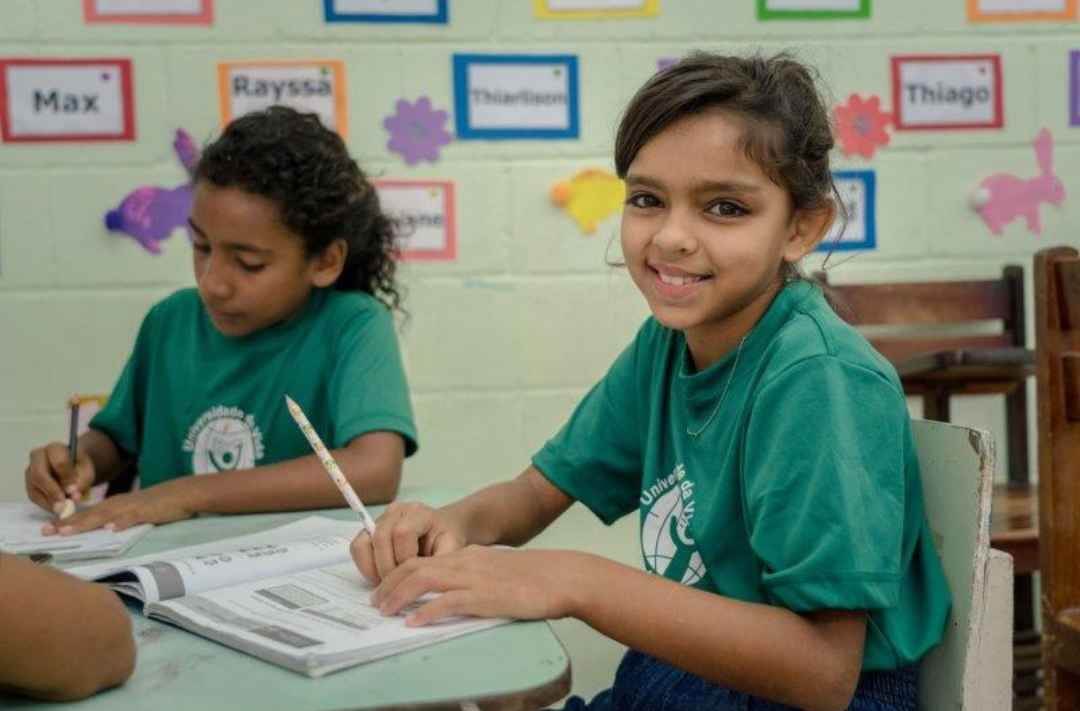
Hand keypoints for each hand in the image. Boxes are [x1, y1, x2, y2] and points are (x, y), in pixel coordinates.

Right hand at [25, 443, 94, 514]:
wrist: (72, 467)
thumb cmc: (79, 467)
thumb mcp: (87, 470)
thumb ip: (82, 481)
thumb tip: (73, 496)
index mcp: (55, 448)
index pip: (59, 461)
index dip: (67, 477)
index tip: (74, 491)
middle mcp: (38, 457)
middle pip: (40, 474)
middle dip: (53, 491)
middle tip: (64, 504)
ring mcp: (30, 471)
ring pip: (35, 487)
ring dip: (49, 500)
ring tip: (63, 509)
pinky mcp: (29, 484)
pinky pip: (34, 496)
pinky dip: (46, 505)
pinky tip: (57, 509)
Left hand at [41, 480, 196, 535]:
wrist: (185, 493)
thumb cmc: (161, 503)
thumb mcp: (135, 511)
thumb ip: (119, 519)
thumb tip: (103, 531)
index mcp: (116, 504)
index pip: (88, 513)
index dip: (68, 521)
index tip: (48, 529)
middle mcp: (120, 504)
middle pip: (90, 514)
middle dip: (68, 523)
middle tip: (46, 531)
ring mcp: (133, 507)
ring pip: (105, 515)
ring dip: (85, 523)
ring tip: (67, 531)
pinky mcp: (148, 511)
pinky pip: (133, 517)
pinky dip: (121, 523)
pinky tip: (111, 529)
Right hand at [350, 501, 467, 583]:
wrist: (442, 529)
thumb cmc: (447, 540)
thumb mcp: (453, 548)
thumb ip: (441, 561)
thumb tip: (427, 581)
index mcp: (418, 512)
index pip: (402, 533)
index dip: (405, 558)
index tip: (415, 575)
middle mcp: (395, 512)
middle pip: (380, 538)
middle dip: (388, 568)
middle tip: (399, 586)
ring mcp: (379, 519)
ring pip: (363, 544)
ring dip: (373, 569)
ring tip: (389, 583)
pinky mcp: (368, 531)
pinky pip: (356, 549)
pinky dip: (365, 567)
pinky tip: (380, 578)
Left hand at [371, 546, 582, 626]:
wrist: (560, 576)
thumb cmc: (533, 576)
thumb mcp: (495, 567)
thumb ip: (473, 573)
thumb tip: (454, 589)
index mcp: (465, 555)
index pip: (420, 559)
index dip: (396, 573)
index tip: (384, 588)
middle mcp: (464, 562)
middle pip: (414, 566)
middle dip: (389, 583)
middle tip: (376, 602)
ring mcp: (473, 578)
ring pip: (423, 579)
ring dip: (398, 595)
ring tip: (385, 611)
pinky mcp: (484, 596)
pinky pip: (448, 602)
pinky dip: (426, 612)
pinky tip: (414, 622)